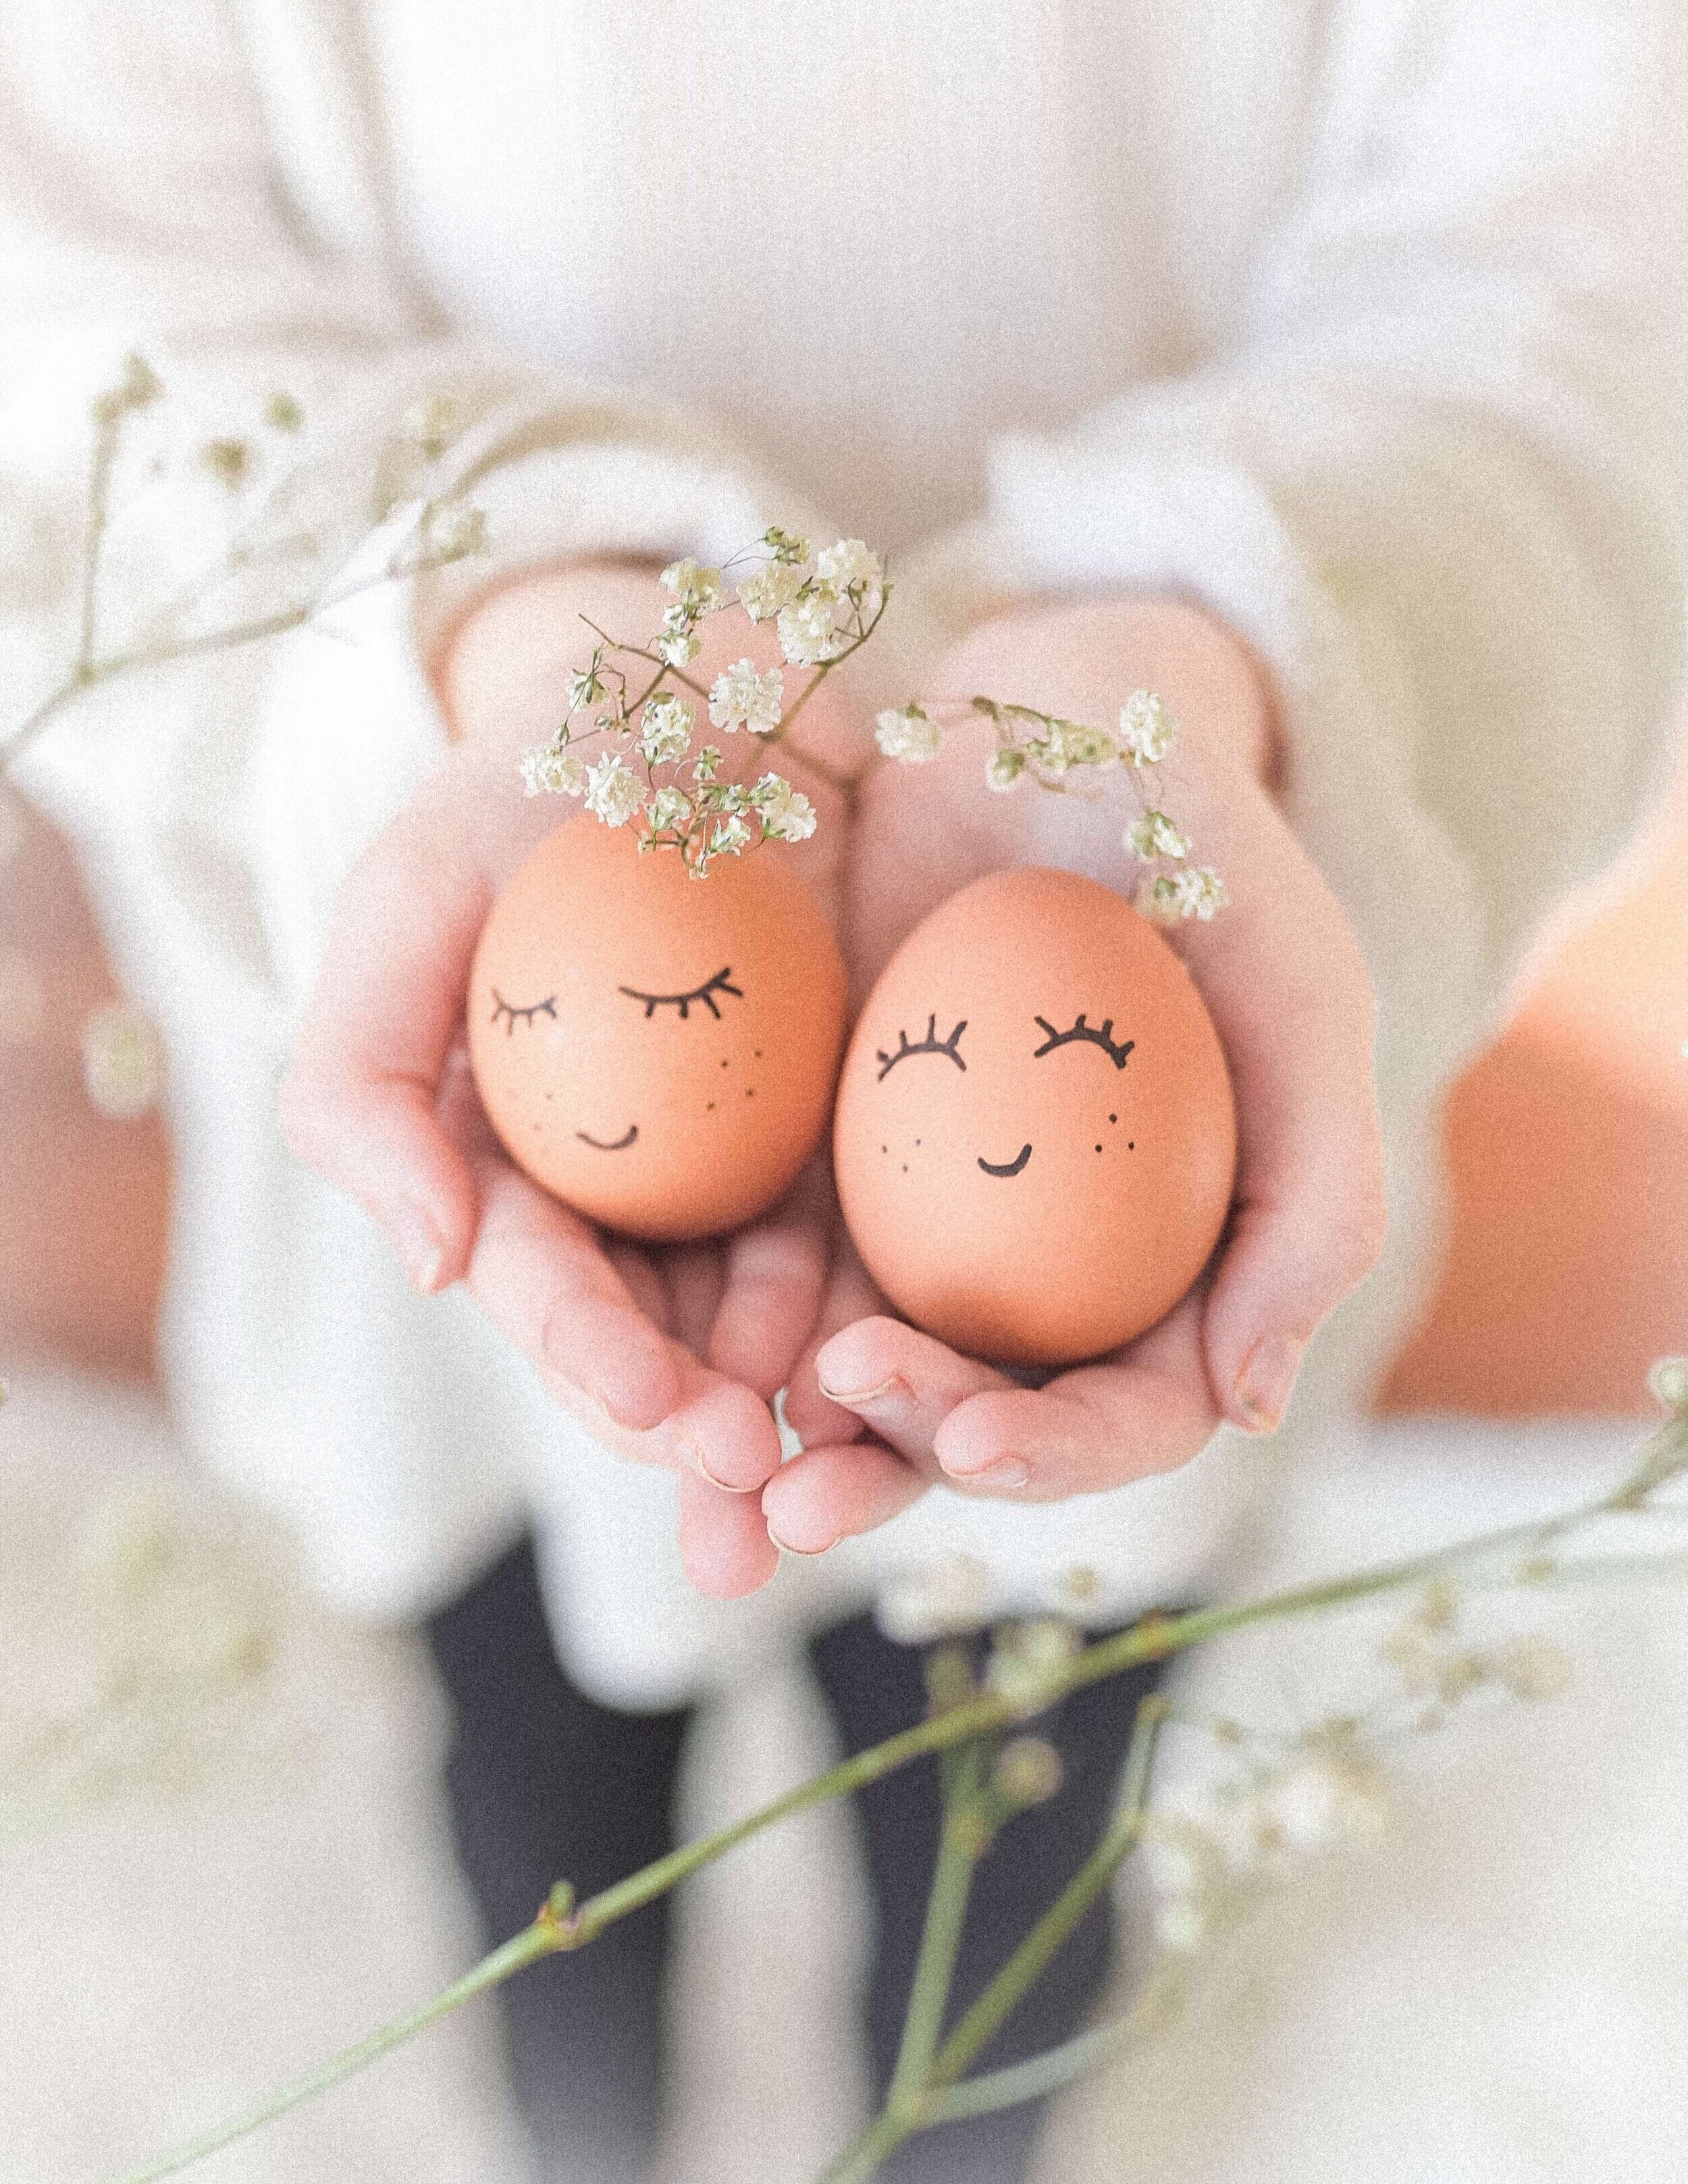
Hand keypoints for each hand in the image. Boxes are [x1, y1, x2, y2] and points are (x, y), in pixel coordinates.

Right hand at [280, 560, 862, 1597]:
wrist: (705, 691)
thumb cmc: (534, 787)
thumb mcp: (410, 897)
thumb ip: (364, 1079)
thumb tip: (426, 1267)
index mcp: (502, 1164)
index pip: (542, 1285)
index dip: (589, 1356)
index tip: (658, 1403)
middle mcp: (622, 1196)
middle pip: (658, 1343)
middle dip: (698, 1438)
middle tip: (761, 1499)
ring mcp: (743, 1175)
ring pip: (772, 1331)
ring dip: (806, 1419)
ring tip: (852, 1477)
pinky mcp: (851, 1139)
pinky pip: (876, 1243)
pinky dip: (893, 1313)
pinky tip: (926, 1364)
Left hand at [764, 594, 1386, 1553]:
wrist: (1054, 727)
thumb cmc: (1207, 861)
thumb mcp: (1301, 1003)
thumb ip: (1315, 1200)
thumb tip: (1251, 1407)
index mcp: (1182, 1273)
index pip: (1132, 1410)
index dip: (1061, 1453)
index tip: (975, 1439)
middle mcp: (1056, 1276)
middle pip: (980, 1416)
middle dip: (895, 1472)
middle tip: (800, 1489)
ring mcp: (935, 1225)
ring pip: (866, 1370)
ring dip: (795, 1442)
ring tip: (719, 1482)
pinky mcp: (829, 1163)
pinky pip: (774, 1265)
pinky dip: (730, 1327)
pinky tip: (677, 1360)